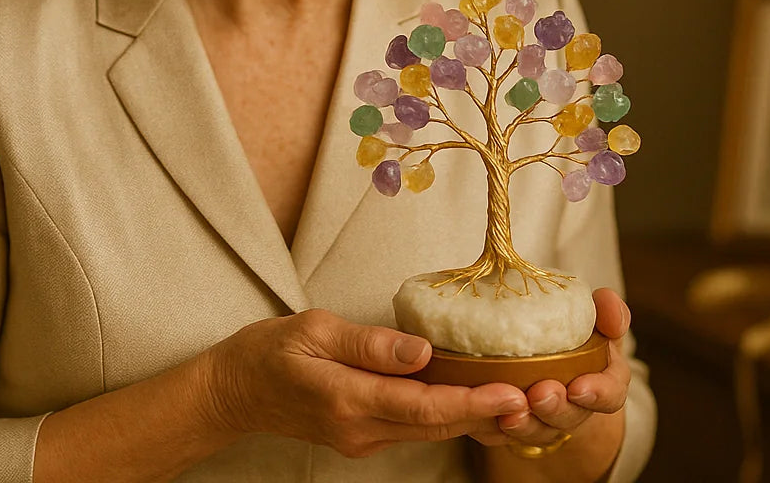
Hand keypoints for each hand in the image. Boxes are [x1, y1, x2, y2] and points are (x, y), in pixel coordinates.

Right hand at [201, 308, 529, 457]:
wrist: (232, 392)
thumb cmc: (267, 352)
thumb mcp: (312, 329)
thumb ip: (369, 343)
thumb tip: (422, 351)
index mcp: (347, 399)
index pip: (423, 405)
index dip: (471, 401)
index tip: (510, 392)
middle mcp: (359, 429)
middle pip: (436, 424)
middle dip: (488, 414)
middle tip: (537, 397)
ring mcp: (361, 439)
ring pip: (429, 430)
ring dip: (474, 418)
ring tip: (520, 399)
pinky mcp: (362, 437)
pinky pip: (414, 428)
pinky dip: (448, 415)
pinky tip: (474, 400)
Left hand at [468, 287, 631, 452]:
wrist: (537, 347)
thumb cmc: (572, 333)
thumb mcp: (594, 317)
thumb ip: (606, 310)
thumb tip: (610, 306)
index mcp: (601, 383)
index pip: (610, 396)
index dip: (598, 395)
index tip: (579, 387)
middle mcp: (573, 409)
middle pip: (569, 418)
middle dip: (555, 409)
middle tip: (540, 394)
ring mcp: (541, 421)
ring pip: (535, 432)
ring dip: (524, 424)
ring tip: (509, 410)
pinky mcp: (509, 424)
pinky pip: (500, 433)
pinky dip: (491, 425)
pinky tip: (482, 411)